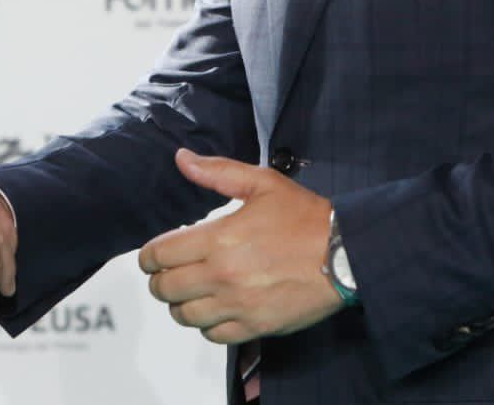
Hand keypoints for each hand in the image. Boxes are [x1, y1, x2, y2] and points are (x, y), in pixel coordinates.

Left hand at [138, 149, 340, 343]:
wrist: (345, 254)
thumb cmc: (304, 216)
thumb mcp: (261, 183)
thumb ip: (216, 171)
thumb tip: (182, 158)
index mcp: (218, 238)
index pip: (159, 255)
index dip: (148, 257)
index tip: (151, 257)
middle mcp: (223, 275)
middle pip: (166, 288)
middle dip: (159, 280)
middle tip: (166, 273)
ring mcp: (238, 304)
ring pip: (185, 315)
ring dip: (180, 304)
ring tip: (189, 292)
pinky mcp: (256, 326)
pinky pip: (214, 335)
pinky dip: (206, 325)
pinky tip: (214, 309)